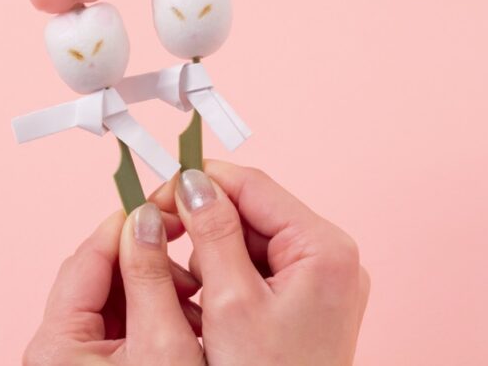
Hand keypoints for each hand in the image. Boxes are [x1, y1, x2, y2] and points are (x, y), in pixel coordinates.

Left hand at [23, 205, 204, 364]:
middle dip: (146, 258)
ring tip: (193, 293)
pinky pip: (123, 318)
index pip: (88, 257)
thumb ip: (150, 277)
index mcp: (57, 343)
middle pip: (100, 274)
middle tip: (183, 245)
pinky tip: (186, 315)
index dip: (129, 224)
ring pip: (114, 293)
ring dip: (156, 283)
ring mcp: (76, 355)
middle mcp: (58, 347)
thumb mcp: (163, 344)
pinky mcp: (97, 363)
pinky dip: (155, 309)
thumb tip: (146, 219)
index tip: (164, 205)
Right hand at [151, 161, 369, 365]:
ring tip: (195, 293)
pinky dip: (225, 279)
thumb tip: (191, 181)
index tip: (157, 194)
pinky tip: (208, 305)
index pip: (254, 186)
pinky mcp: (306, 303)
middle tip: (159, 240)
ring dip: (212, 256)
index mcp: (324, 248)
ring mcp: (320, 281)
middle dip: (204, 227)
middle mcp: (330, 258)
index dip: (200, 183)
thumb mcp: (230, 302)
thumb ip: (211, 233)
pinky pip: (256, 270)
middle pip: (251, 213)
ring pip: (249, 241)